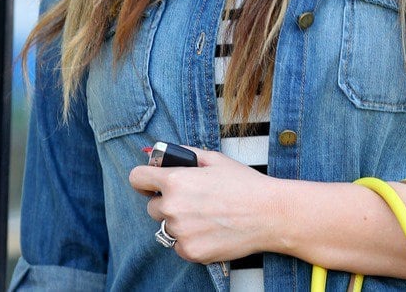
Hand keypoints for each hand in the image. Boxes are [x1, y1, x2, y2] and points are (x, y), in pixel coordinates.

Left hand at [129, 147, 278, 263]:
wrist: (268, 214)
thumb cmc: (243, 183)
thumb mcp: (214, 159)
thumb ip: (183, 155)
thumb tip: (160, 154)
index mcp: (175, 180)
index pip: (137, 178)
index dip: (144, 178)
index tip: (151, 182)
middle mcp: (172, 208)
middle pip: (152, 206)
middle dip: (167, 201)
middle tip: (194, 199)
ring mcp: (180, 233)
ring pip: (166, 226)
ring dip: (179, 222)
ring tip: (206, 215)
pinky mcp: (190, 252)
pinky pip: (179, 245)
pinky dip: (190, 239)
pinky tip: (210, 229)